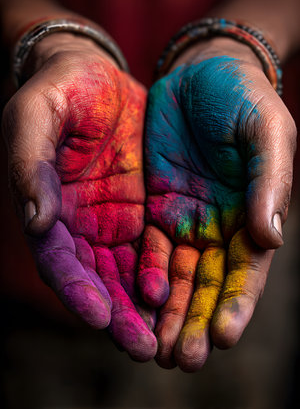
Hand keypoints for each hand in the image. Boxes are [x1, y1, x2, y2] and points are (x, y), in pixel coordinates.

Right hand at [2, 33, 156, 360]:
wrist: (94, 73)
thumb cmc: (58, 90)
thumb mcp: (35, 116)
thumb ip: (30, 164)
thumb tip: (37, 219)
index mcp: (49, 205)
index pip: (59, 260)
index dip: (77, 290)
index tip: (98, 317)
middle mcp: (80, 221)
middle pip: (96, 278)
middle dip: (115, 314)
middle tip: (140, 347)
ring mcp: (112, 216)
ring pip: (126, 271)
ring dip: (142, 306)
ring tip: (163, 337)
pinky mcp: (142, 206)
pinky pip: (154, 245)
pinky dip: (163, 274)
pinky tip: (179, 295)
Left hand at [138, 39, 295, 370]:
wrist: (202, 71)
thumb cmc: (243, 97)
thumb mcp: (267, 130)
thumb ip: (269, 180)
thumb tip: (272, 234)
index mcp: (254, 210)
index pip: (248, 268)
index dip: (238, 303)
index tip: (224, 335)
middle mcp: (221, 223)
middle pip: (211, 282)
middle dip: (198, 321)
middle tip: (183, 360)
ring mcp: (188, 217)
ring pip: (180, 274)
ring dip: (171, 312)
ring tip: (157, 348)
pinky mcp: (157, 205)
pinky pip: (151, 248)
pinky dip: (147, 276)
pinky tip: (140, 300)